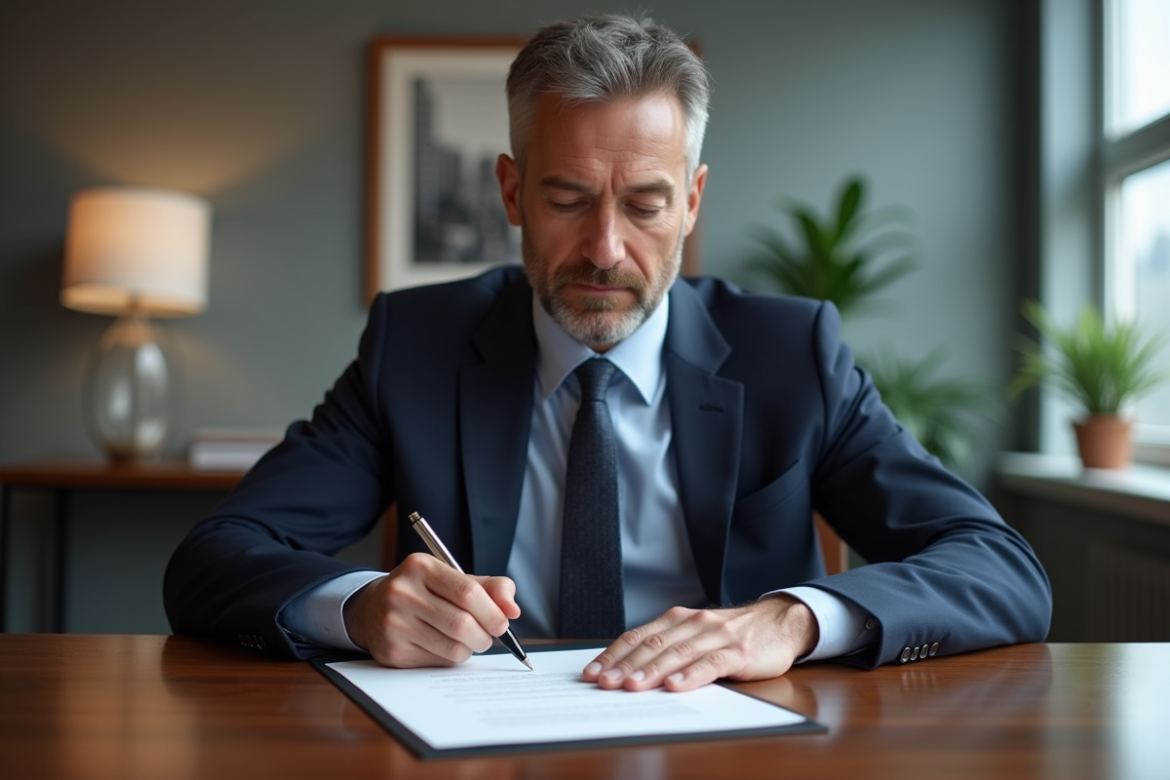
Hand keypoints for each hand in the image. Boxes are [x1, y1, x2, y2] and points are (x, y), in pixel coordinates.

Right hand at [343, 553, 519, 667]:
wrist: (373, 608)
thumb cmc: (424, 592)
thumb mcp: (453, 579)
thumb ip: (490, 588)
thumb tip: (513, 610)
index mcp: (421, 567)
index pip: (468, 592)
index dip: (493, 612)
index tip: (503, 623)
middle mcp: (403, 592)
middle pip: (462, 624)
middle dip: (485, 635)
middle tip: (488, 636)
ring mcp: (394, 623)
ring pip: (453, 648)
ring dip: (470, 649)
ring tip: (467, 640)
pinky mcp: (392, 651)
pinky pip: (438, 662)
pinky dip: (450, 658)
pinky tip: (443, 646)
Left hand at [580, 594, 817, 691]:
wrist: (779, 623)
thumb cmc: (731, 636)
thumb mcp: (695, 636)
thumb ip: (668, 648)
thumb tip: (627, 673)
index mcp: (677, 620)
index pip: (637, 637)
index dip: (612, 654)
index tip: (592, 672)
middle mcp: (693, 623)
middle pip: (653, 645)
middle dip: (625, 666)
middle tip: (605, 683)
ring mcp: (716, 636)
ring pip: (678, 653)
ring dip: (652, 671)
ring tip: (632, 687)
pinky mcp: (739, 652)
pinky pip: (712, 663)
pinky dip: (692, 675)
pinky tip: (676, 686)